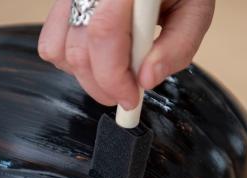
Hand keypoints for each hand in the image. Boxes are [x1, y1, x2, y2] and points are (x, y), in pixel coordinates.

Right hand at [38, 0, 214, 108]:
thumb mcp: (196, 10)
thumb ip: (179, 45)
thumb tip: (147, 80)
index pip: (104, 34)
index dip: (114, 77)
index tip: (131, 98)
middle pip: (78, 49)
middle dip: (102, 86)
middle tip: (127, 95)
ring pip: (58, 50)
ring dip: (87, 76)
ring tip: (117, 74)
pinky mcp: (62, 3)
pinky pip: (51, 42)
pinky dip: (72, 62)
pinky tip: (100, 58)